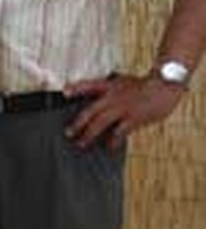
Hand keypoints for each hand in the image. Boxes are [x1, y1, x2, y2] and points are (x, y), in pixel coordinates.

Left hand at [65, 73, 184, 147]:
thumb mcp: (123, 82)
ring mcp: (122, 108)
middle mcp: (113, 96)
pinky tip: (109, 147)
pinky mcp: (134, 118)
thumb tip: (99, 103)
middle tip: (68, 133)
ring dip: (89, 134)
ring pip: (100, 123)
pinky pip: (119, 132)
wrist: (164, 86)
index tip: (64, 93)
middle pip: (90, 111)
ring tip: (82, 143)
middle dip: (78, 123)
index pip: (88, 85)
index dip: (75, 89)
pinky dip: (113, 140)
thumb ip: (109, 90)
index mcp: (109, 86)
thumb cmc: (145, 85)